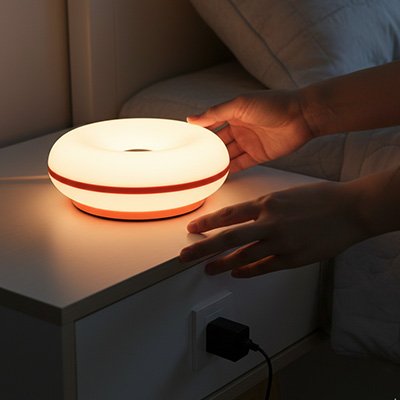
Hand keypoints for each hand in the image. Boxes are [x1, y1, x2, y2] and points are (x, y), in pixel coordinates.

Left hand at [180, 181, 367, 277]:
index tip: (193, 229)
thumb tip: (247, 220)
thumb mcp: (286, 195)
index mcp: (267, 203)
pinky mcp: (293, 258)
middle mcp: (270, 222)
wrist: (350, 209)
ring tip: (208, 269)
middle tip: (185, 257)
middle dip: (203, 248)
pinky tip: (237, 274)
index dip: (207, 223)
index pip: (228, 214)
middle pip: (227, 238)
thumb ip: (265, 208)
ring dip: (222, 264)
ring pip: (243, 256)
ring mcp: (281, 242)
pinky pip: (263, 267)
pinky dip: (247, 272)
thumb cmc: (321, 199)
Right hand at [187, 91, 313, 172]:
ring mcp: (249, 143)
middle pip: (219, 142)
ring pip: (228, 155)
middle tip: (192, 160)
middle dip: (207, 150)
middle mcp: (240, 129)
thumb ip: (216, 113)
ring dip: (217, 162)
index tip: (186, 140)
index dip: (200, 132)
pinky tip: (219, 175)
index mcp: (234, 114)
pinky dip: (230, 170)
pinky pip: (241, 164)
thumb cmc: (273, 104)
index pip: (212, 124)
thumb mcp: (240, 105)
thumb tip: (191, 119)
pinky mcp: (259, 155)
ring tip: (202, 171)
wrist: (302, 116)